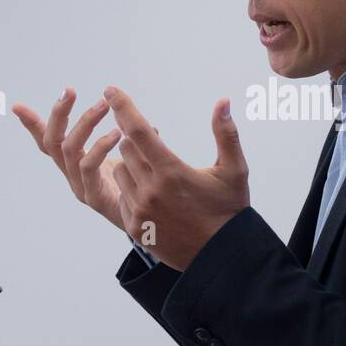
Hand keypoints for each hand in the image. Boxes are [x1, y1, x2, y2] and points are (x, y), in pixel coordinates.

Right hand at [11, 87, 126, 231]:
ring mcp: (80, 187)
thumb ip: (124, 134)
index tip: (17, 106)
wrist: (150, 221)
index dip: (32, 125)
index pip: (48, 142)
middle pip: (52, 142)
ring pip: (69, 150)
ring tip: (104, 104)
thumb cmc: (136, 185)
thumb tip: (124, 106)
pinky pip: (88, 167)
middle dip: (58, 114)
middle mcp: (72, 175)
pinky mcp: (94, 197)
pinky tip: (117, 133)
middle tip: (70, 91)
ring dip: (85, 122)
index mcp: (74, 164)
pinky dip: (100, 146)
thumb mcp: (126, 154)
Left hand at [105, 86, 249, 270]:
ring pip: (120, 172)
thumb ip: (226, 134)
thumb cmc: (228, 210)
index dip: (123, 107)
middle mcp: (151, 189)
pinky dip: (133, 190)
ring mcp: (140, 209)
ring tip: (156, 175)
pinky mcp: (133, 226)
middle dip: (136, 141)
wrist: (219, 255)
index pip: (139, 130)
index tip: (112, 89)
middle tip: (156, 148)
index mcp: (172, 171)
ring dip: (132, 166)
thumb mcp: (233, 170)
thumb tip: (223, 102)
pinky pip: (122, 196)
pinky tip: (154, 198)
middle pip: (126, 148)